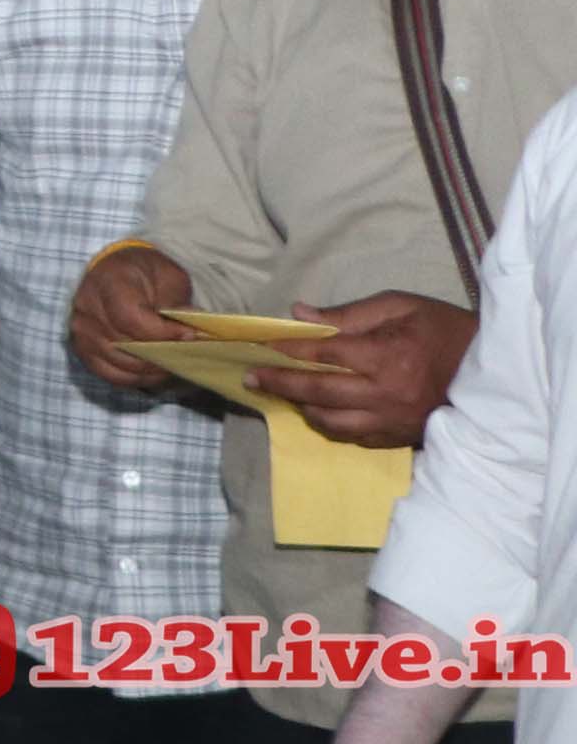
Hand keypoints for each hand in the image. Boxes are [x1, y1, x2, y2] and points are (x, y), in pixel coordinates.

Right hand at [65, 241, 198, 396]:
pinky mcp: (82, 349)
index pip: (131, 318)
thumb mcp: (168, 276)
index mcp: (109, 282)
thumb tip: (188, 332)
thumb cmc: (145, 273)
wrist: (114, 271)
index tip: (188, 336)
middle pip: (125, 344)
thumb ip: (176, 303)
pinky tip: (154, 373)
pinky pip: (109, 373)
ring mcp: (81, 331)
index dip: (161, 333)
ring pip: (118, 363)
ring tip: (173, 364)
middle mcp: (87, 308)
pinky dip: (134, 378)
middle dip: (160, 353)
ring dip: (149, 369)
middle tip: (186, 354)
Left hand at [259, 289, 475, 451]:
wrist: (492, 371)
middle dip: (279, 383)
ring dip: (300, 406)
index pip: (323, 353)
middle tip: (251, 377)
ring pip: (329, 421)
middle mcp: (385, 393)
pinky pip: (351, 436)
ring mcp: (391, 420)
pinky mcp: (398, 437)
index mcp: (387, 355)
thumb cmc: (444, 330)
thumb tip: (299, 314)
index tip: (259, 347)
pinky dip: (328, 424)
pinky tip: (315, 410)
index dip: (287, 350)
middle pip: (317, 390)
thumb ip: (349, 313)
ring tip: (282, 393)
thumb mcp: (402, 306)